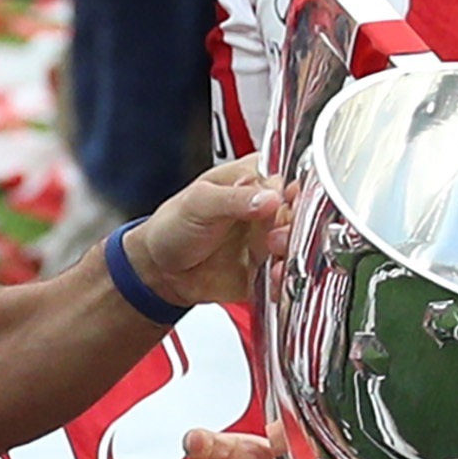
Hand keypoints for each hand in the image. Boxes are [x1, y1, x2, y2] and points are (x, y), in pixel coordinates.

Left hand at [126, 158, 288, 309]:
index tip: (287, 206)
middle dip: (293, 227)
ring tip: (274, 256)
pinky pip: (285, 274)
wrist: (159, 270)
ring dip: (291, 254)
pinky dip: (285, 279)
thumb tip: (269, 198)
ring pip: (296, 245)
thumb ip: (235, 199)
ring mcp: (267, 238)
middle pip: (299, 213)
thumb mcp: (199, 203)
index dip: (292, 193)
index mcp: (253, 179)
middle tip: (275, 237)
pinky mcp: (266, 267)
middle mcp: (266, 208)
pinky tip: (275, 279)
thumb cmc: (173, 226)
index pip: (287, 178)